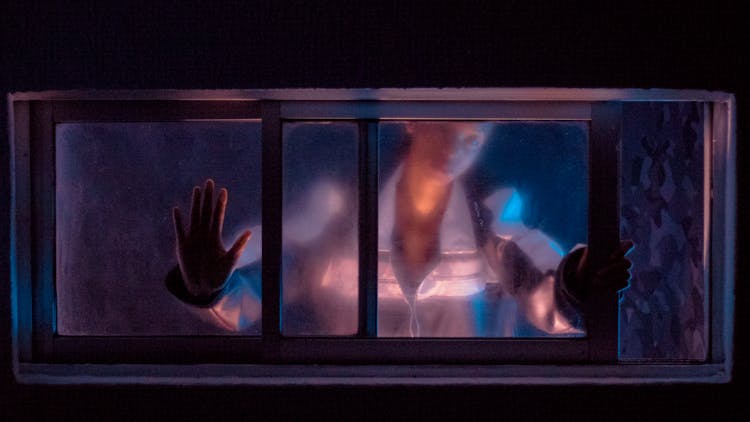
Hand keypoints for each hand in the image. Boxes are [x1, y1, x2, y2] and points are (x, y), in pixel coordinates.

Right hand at [172, 179, 251, 298]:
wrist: (203, 288)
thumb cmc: (218, 275)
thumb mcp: (230, 261)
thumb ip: (238, 247)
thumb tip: (249, 232)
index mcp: (215, 237)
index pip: (218, 216)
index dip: (221, 204)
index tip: (224, 191)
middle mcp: (204, 234)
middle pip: (206, 211)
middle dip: (208, 197)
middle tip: (210, 181)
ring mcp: (193, 239)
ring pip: (194, 216)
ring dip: (195, 203)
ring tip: (197, 189)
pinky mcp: (182, 246)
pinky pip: (180, 230)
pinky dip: (178, 221)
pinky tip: (177, 209)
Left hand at [576, 240, 633, 291]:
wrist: (586, 278)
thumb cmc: (587, 263)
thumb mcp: (586, 256)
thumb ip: (590, 251)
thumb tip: (590, 249)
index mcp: (616, 248)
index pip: (629, 244)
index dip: (624, 250)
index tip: (611, 258)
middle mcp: (623, 260)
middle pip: (627, 263)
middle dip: (612, 269)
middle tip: (597, 274)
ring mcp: (625, 271)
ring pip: (626, 274)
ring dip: (611, 278)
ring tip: (597, 282)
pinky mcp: (623, 282)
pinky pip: (625, 283)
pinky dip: (615, 286)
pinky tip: (605, 288)